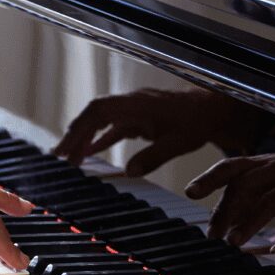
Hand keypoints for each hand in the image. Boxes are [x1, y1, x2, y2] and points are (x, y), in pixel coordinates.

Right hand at [54, 85, 271, 175]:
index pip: (98, 111)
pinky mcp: (140, 118)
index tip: (67, 149)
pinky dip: (101, 138)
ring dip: (85, 136)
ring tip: (69, 157)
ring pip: (101, 120)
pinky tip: (91, 151)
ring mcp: (134, 110)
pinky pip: (114, 126)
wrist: (215, 109)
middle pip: (93, 114)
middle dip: (74, 134)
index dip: (79, 129)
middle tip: (60, 157)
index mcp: (136, 105)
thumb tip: (129, 171)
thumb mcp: (178, 143)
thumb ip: (152, 156)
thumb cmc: (198, 121)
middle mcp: (131, 104)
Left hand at [185, 152, 274, 252]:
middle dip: (225, 209)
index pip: (232, 165)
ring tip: (233, 243)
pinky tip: (274, 252)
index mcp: (270, 162)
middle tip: (213, 234)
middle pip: (245, 184)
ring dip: (248, 224)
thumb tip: (225, 215)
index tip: (190, 192)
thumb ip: (255, 191)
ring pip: (269, 202)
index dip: (209, 178)